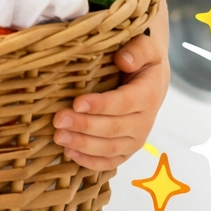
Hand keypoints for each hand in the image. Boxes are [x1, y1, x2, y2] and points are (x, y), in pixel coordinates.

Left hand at [51, 0, 169, 170]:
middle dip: (84, 126)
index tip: (77, 102)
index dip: (100, 105)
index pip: (123, 103)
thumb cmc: (142, 61)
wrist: (152, 80)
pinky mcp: (126, 149)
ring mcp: (136, 139)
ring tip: (59, 137)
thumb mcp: (146, 47)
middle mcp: (144, 121)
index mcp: (148, 94)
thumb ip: (137, 50)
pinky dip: (90, 162)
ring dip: (83, 145)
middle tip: (58, 120)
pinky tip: (70, 154)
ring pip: (110, 149)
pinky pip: (110, 162)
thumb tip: (123, 60)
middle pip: (113, 128)